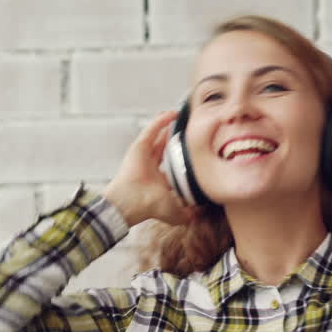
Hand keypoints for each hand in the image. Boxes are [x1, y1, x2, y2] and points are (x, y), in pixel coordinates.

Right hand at [102, 111, 198, 227]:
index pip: (171, 165)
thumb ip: (187, 214)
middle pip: (163, 147)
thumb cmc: (149, 206)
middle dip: (173, 137)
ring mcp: (143, 155)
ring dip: (166, 126)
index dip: (181, 158)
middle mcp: (150, 166)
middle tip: (186, 129)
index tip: (193, 151)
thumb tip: (198, 216)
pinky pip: (151, 130)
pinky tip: (171, 114)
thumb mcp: (174, 212)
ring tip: (178, 115)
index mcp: (158, 180)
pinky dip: (160, 122)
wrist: (133, 202)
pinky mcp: (139, 147)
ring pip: (156, 136)